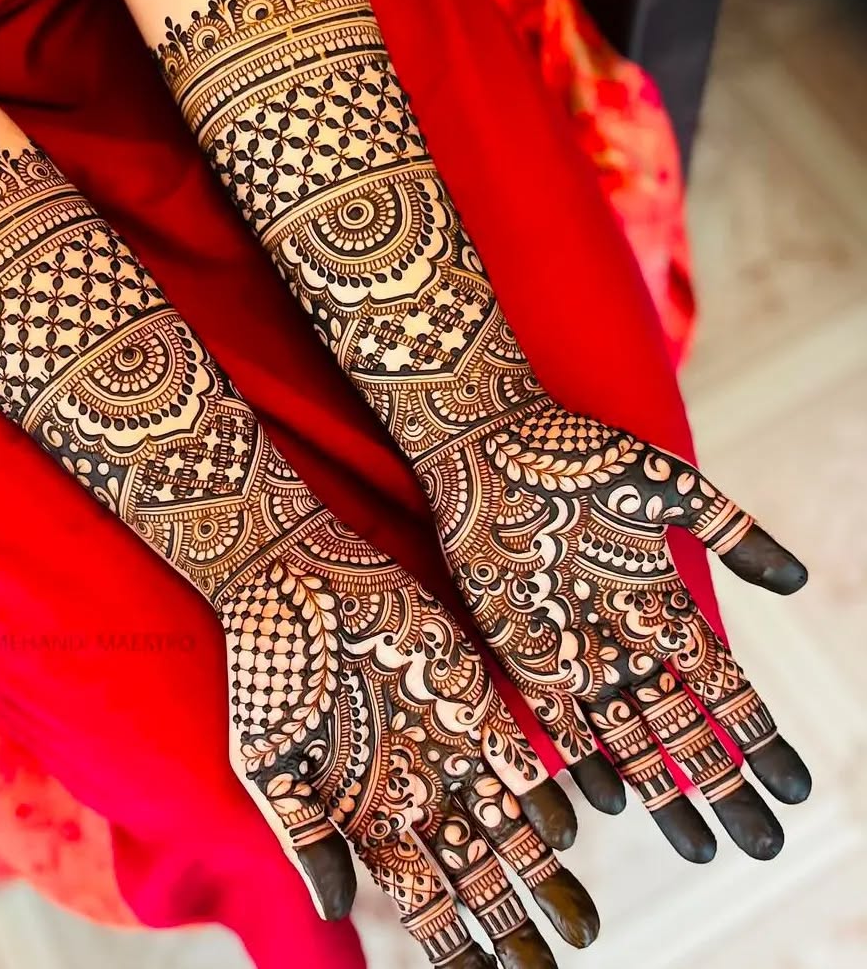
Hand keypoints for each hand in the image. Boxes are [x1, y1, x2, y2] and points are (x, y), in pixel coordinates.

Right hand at [222, 503, 598, 967]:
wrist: (294, 581)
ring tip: (579, 925)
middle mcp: (414, 787)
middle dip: (510, 925)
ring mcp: (446, 742)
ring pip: (506, 826)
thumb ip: (305, 833)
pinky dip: (539, 793)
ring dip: (542, 874)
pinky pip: (515, 754)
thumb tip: (338, 913)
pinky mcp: (468, 694)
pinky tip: (564, 829)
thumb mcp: (269, 759)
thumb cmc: (268, 669)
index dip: (453, 946)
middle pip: (474, 873)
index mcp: (366, 811)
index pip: (420, 899)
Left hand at [417, 396, 810, 862]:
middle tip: (761, 844)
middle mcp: (623, 633)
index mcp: (663, 598)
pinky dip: (587, 760)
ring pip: (630, 736)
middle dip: (723, 784)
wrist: (487, 440)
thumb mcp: (668, 488)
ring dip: (664, 791)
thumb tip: (801, 584)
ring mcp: (573, 645)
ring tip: (699, 848)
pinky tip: (613, 804)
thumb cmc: (577, 454)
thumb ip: (733, 531)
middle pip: (684, 725)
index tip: (796, 789)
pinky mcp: (520, 646)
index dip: (760, 737)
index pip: (725, 686)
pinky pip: (558, 717)